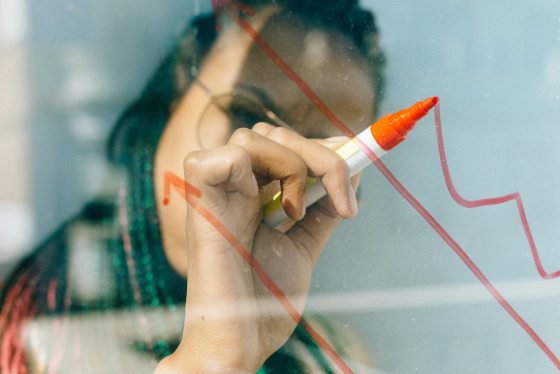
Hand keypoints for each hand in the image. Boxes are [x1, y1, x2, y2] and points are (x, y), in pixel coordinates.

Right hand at [156, 123, 359, 373]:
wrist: (240, 342)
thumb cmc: (264, 302)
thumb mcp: (303, 247)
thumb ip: (322, 211)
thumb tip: (352, 177)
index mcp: (252, 196)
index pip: (284, 143)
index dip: (321, 144)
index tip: (357, 163)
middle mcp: (232, 189)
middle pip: (272, 133)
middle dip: (320, 157)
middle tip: (342, 203)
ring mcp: (214, 194)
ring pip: (252, 137)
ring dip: (292, 167)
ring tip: (295, 213)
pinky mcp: (200, 205)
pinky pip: (220, 158)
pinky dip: (251, 170)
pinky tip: (261, 204)